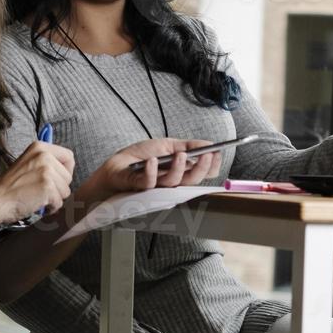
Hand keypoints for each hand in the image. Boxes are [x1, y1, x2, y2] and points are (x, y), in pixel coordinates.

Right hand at [0, 141, 74, 223]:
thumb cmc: (11, 186)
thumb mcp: (28, 163)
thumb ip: (46, 162)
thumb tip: (67, 169)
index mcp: (40, 147)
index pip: (69, 157)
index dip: (66, 171)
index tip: (56, 179)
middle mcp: (44, 156)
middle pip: (69, 176)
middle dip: (58, 188)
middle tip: (40, 190)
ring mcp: (46, 171)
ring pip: (66, 191)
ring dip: (54, 199)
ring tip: (37, 196)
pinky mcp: (47, 186)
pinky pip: (59, 202)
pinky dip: (50, 208)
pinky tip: (36, 203)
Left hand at [79, 138, 221, 201]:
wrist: (114, 167)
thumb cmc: (138, 158)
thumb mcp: (165, 145)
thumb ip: (188, 145)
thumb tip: (210, 144)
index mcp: (179, 171)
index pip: (201, 172)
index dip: (211, 166)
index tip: (217, 154)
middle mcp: (171, 181)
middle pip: (192, 180)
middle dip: (201, 168)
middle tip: (206, 156)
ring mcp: (157, 186)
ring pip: (174, 183)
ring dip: (178, 168)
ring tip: (179, 155)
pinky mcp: (140, 188)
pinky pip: (149, 183)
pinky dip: (151, 171)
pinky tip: (152, 161)